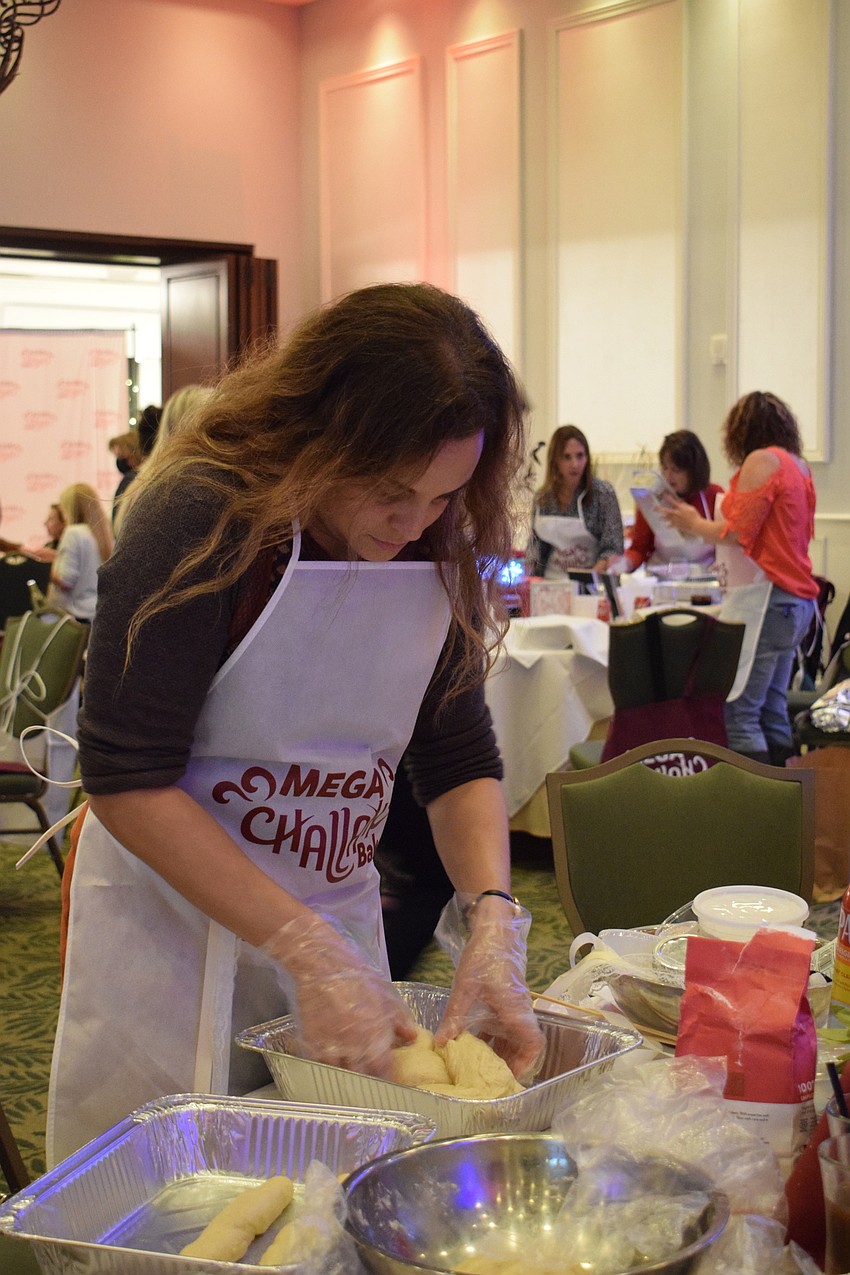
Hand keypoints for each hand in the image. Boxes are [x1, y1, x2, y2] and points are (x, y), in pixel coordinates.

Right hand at [262, 912, 416, 1078]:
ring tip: (351, 1075)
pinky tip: (332, 1063)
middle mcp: (354, 1045)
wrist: (321, 965)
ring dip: (347, 1076)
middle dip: (368, 1081)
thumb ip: (399, 1019)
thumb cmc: (355, 975)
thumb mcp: (385, 994)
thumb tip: (412, 1037)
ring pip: (340, 1075)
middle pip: (362, 1078)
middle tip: (370, 1080)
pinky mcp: (311, 1043)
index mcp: (375, 1034)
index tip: (389, 1082)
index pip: (384, 1071)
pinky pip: (320, 1066)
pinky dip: (327, 1067)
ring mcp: (331, 1046)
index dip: (387, 1080)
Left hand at [433, 895, 544, 1083]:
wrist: (494, 931)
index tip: (510, 1077)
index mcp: (515, 1011)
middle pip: (523, 1046)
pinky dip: (493, 1037)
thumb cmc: (483, 958)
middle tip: (489, 1078)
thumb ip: (454, 1017)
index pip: (533, 1043)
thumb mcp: (465, 988)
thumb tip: (441, 1044)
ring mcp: (514, 1006)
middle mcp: (519, 1011)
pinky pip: (505, 1026)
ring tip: (480, 1066)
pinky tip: (474, 1043)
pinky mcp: (506, 1000)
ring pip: (513, 1036)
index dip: (526, 1064)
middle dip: (510, 1064)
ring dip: (501, 1052)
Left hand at [660, 495, 699, 535]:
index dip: (667, 497)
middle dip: (659, 509)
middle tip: (654, 508)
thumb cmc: (695, 516)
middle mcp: (676, 513)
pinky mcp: (676, 525)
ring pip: (666, 518)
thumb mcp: (690, 508)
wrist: (696, 525)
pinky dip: (669, 525)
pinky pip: (670, 525)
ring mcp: (675, 520)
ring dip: (663, 518)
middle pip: (665, 510)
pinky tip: (667, 526)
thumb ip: (684, 505)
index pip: (672, 501)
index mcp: (680, 508)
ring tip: (660, 518)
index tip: (662, 495)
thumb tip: (679, 501)